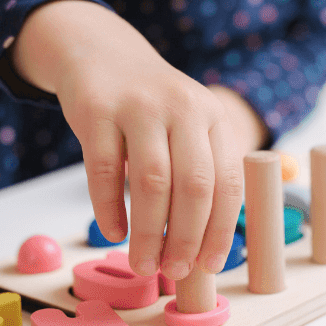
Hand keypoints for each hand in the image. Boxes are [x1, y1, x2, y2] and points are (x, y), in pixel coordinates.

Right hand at [13, 0, 246, 278]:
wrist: (100, 54)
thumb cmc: (148, 109)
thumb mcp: (186, 125)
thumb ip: (198, 172)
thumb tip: (202, 248)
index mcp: (212, 116)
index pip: (228, 182)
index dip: (221, 229)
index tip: (209, 266)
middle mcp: (183, 107)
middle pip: (194, 185)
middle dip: (187, 238)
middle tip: (174, 271)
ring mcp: (139, 106)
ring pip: (152, 182)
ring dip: (149, 233)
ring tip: (143, 264)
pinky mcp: (97, 110)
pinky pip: (105, 170)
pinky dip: (109, 209)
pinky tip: (112, 232)